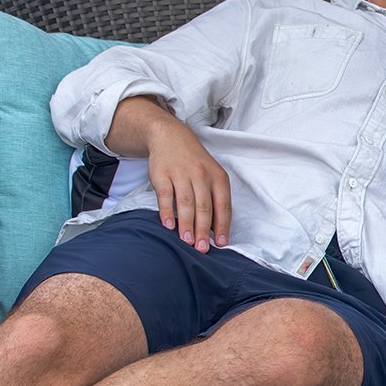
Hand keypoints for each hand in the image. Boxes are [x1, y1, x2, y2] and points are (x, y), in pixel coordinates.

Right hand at [144, 116, 231, 251]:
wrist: (170, 137)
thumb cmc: (195, 163)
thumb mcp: (211, 176)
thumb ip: (214, 200)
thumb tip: (215, 230)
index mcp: (218, 178)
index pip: (223, 205)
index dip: (222, 226)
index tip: (221, 244)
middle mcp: (201, 175)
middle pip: (204, 207)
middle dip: (203, 230)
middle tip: (202, 248)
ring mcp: (181, 174)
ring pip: (186, 202)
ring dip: (187, 224)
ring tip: (187, 242)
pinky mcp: (162, 175)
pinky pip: (166, 195)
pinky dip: (167, 211)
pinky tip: (168, 226)